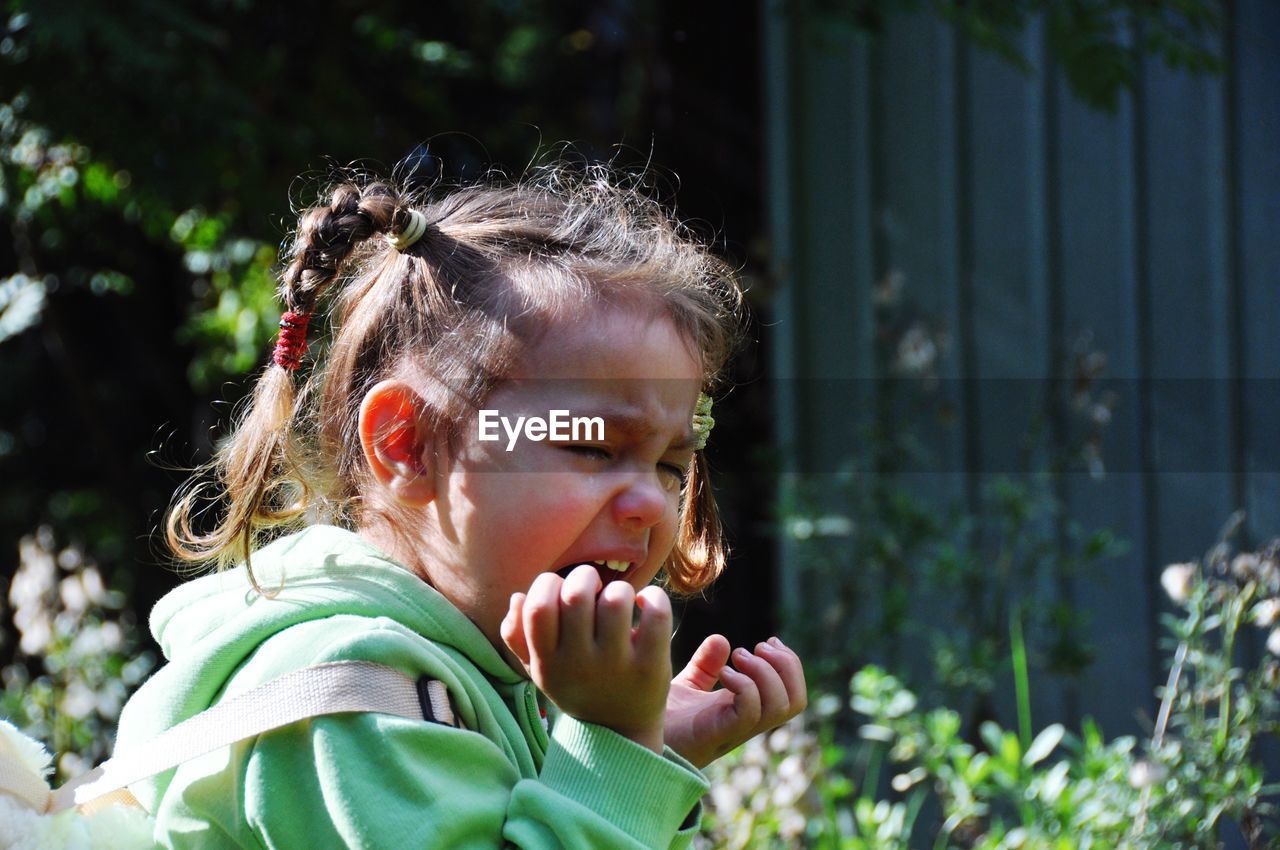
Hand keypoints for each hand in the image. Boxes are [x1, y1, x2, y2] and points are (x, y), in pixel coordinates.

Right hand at [501, 565, 671, 753]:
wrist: (619, 736)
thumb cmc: (576, 687)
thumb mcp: (540, 669)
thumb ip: (517, 636)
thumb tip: (518, 596)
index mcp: (547, 662)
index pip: (537, 607)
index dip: (548, 584)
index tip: (561, 590)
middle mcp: (579, 665)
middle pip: (577, 595)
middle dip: (585, 577)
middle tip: (594, 589)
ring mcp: (616, 667)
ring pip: (616, 599)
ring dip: (619, 589)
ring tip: (619, 602)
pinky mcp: (652, 667)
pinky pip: (655, 613)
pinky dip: (653, 597)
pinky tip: (645, 605)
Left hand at [663, 634, 806, 767]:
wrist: (630, 739)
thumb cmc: (659, 718)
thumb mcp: (687, 686)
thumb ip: (706, 666)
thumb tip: (722, 641)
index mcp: (744, 711)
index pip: (792, 696)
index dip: (790, 665)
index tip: (768, 641)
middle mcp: (745, 723)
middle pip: (795, 703)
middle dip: (786, 666)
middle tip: (758, 646)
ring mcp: (732, 730)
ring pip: (779, 708)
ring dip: (766, 673)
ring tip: (739, 657)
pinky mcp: (715, 733)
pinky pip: (749, 713)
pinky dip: (744, 686)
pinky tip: (724, 672)